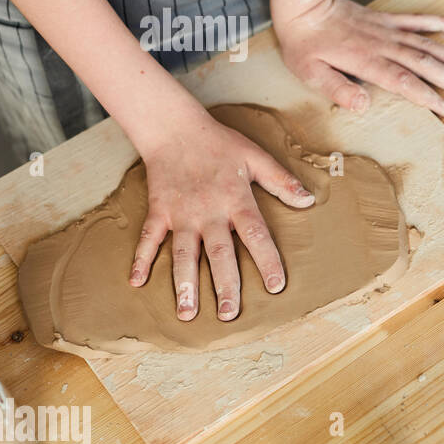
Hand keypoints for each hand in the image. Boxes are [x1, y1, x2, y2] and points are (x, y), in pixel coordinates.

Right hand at [129, 111, 314, 321]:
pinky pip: (148, 239)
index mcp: (236, 200)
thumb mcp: (256, 157)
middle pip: (218, 254)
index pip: (255, 235)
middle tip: (230, 316)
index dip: (267, 261)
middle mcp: (208, 212)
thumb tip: (308, 201)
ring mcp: (180, 214)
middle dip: (225, 286)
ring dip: (184, 284)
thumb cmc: (219, 143)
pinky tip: (136, 282)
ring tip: (187, 313)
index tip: (276, 287)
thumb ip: (281, 182)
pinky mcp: (158, 211)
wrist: (174, 128)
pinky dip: (141, 259)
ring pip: (182, 254)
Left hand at [274, 0, 443, 117]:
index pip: (404, 81)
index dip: (428, 96)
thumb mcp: (309, 73)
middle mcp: (383, 45)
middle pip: (425, 63)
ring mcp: (388, 30)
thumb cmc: (303, 44)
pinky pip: (417, 20)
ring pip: (427, 44)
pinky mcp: (387, 19)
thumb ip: (337, 89)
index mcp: (366, 61)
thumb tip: (364, 105)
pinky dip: (440, 22)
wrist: (302, 5)